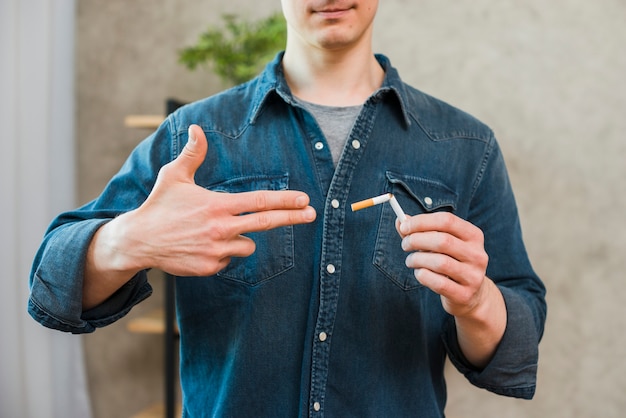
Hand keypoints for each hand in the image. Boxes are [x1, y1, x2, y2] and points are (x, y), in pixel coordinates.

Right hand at [109, 124, 316, 276]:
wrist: (139, 240)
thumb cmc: (159, 205)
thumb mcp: (173, 176)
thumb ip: (192, 154)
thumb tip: (197, 128)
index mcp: (217, 205)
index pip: (259, 201)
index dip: (284, 200)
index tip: (304, 199)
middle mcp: (221, 228)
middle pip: (265, 223)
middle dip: (292, 217)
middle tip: (312, 214)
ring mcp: (217, 250)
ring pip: (246, 245)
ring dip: (239, 238)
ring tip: (211, 232)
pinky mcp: (210, 267)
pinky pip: (228, 259)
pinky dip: (221, 253)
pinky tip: (201, 245)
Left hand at [398, 212, 488, 316]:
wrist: (469, 295)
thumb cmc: (449, 262)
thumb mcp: (439, 244)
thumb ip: (420, 231)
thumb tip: (400, 221)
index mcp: (474, 235)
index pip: (447, 220)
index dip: (422, 221)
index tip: (404, 226)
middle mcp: (477, 254)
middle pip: (443, 241)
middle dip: (417, 240)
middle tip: (405, 245)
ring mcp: (473, 276)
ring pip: (440, 262)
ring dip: (417, 259)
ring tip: (411, 261)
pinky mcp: (465, 294)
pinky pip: (438, 283)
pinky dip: (423, 276)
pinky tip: (420, 273)